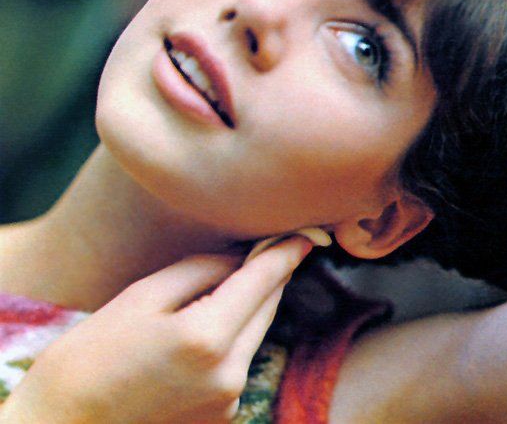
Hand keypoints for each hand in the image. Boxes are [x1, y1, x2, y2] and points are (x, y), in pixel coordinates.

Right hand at [0, 236, 311, 423]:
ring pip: (257, 333)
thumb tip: (241, 260)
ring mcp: (228, 402)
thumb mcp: (146, 295)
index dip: (285, 253)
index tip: (305, 235)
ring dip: (254, 304)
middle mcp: (228, 375)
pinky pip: (241, 359)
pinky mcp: (222, 416)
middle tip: (274, 245)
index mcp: (207, 338)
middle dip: (272, 275)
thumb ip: (202, 271)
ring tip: (238, 280)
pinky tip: (216, 321)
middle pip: (267, 308)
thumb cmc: (96, 350)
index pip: (262, 282)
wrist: (66, 422)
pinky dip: (238, 334)